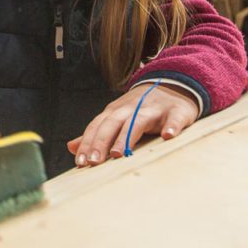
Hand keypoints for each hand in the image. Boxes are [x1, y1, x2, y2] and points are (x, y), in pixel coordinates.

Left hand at [66, 84, 200, 167]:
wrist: (175, 85)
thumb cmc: (142, 108)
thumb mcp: (118, 117)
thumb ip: (96, 133)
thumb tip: (71, 147)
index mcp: (116, 111)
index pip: (98, 126)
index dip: (88, 143)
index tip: (80, 162)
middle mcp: (132, 108)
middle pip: (113, 123)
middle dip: (101, 141)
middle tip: (94, 162)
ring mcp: (154, 109)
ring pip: (138, 121)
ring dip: (127, 136)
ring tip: (119, 153)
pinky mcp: (176, 111)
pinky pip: (174, 119)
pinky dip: (171, 126)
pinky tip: (168, 136)